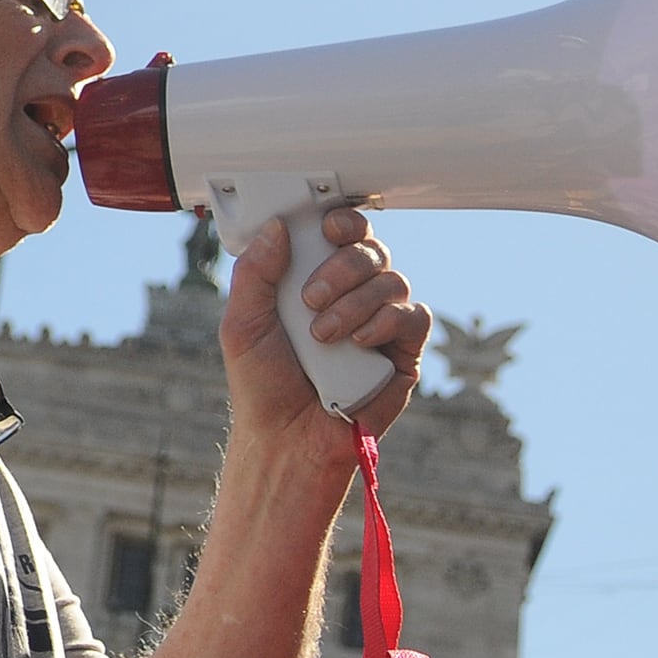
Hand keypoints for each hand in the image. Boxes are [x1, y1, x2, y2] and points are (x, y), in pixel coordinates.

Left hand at [220, 206, 428, 452]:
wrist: (286, 437)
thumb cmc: (263, 383)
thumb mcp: (243, 322)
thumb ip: (255, 273)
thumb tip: (279, 226)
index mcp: (315, 280)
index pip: (340, 234)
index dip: (341, 221)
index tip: (326, 228)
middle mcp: (353, 295)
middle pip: (370, 249)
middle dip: (342, 267)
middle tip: (310, 299)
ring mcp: (381, 321)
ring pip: (392, 279)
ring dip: (354, 302)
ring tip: (322, 335)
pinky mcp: (405, 351)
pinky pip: (414, 315)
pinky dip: (385, 321)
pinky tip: (357, 342)